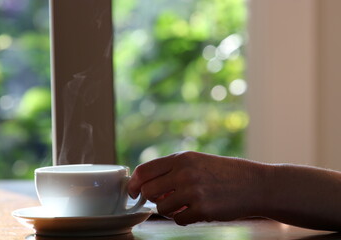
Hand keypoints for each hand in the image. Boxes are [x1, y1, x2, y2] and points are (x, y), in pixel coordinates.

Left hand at [128, 151, 267, 224]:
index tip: (133, 191)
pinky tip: (197, 210)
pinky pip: (178, 220)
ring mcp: (193, 191)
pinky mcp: (202, 209)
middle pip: (148, 191)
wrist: (254, 184)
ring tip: (185, 204)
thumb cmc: (224, 173)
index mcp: (182, 158)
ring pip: (161, 208)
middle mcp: (184, 173)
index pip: (145, 170)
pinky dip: (184, 218)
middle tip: (163, 199)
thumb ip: (172, 170)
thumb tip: (146, 186)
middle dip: (151, 198)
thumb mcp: (197, 162)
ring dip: (169, 210)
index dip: (134, 183)